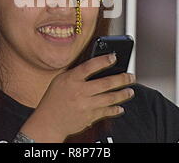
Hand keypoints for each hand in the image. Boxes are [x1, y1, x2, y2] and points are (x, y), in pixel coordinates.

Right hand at [19, 53, 135, 141]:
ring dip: (123, 94)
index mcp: (71, 79)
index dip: (103, 61)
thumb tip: (98, 65)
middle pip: (105, 83)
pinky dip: (115, 109)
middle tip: (130, 76)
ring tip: (130, 91)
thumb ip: (77, 74)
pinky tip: (120, 107)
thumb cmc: (54, 98)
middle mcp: (79, 92)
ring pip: (110, 98)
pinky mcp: (89, 117)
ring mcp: (85, 106)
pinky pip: (106, 112)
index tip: (114, 57)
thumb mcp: (61, 80)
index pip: (89, 67)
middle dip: (122, 79)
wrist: (48, 122)